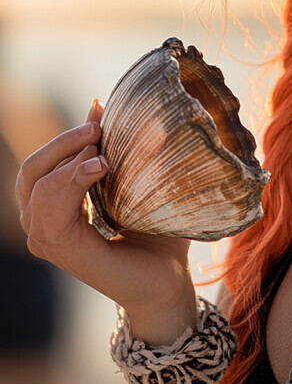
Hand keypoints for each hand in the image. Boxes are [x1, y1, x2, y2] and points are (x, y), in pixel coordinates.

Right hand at [16, 100, 196, 342]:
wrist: (170, 278)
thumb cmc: (156, 232)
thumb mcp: (134, 181)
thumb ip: (115, 148)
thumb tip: (98, 104)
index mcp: (57, 207)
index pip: (40, 165)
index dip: (64, 137)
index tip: (98, 117)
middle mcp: (44, 224)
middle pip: (30, 171)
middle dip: (62, 143)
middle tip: (97, 130)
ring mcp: (50, 241)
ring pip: (36, 189)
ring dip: (67, 161)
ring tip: (102, 152)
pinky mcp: (66, 254)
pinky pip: (51, 215)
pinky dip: (70, 184)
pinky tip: (98, 168)